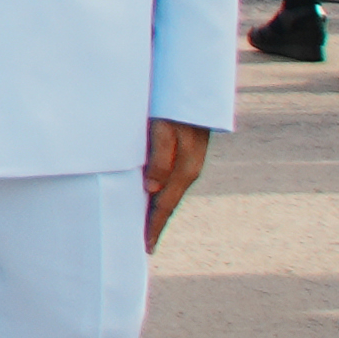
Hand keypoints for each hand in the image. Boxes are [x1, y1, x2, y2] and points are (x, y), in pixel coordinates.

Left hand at [140, 115, 210, 249]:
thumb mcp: (165, 131)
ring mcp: (187, 163)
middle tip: (145, 245)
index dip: (154, 225)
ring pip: (170, 192)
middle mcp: (188, 171)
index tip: (146, 246)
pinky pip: (170, 181)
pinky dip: (161, 193)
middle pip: (169, 203)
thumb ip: (160, 160)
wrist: (194, 90)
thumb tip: (151, 190)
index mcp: (184, 170)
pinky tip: (153, 196)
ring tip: (147, 226)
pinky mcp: (184, 154)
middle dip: (157, 223)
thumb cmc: (174, 109)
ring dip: (158, 209)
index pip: (165, 205)